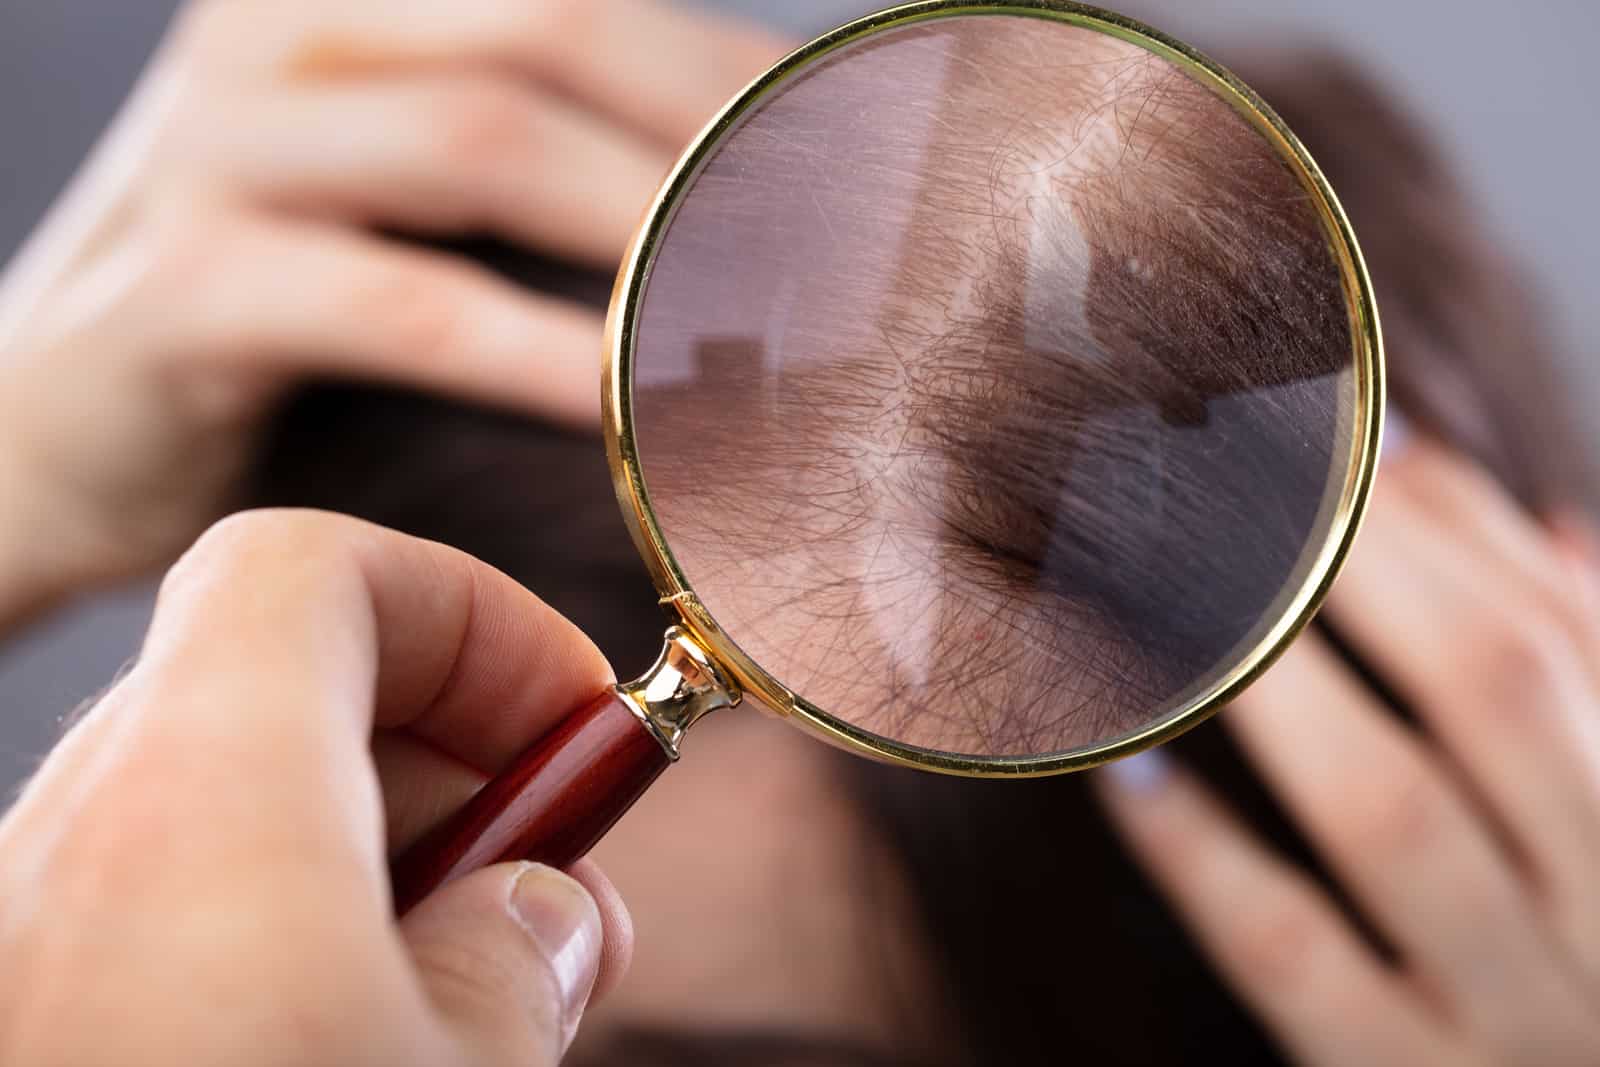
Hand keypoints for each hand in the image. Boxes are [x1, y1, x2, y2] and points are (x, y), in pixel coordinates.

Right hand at [0, 0, 784, 622]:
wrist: (35, 438)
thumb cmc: (259, 333)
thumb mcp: (387, 220)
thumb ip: (522, 183)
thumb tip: (724, 227)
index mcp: (350, 7)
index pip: (582, 0)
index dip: (729, 66)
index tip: (855, 145)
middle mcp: (285, 35)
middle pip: (554, 30)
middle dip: (714, 125)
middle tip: (850, 228)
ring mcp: (223, 144)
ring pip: (481, 137)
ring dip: (645, 223)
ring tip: (771, 300)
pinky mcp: (184, 283)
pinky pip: (399, 298)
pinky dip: (530, 347)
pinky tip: (625, 402)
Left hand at [0, 510, 631, 1065]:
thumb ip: (522, 955)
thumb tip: (543, 914)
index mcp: (198, 798)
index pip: (318, 567)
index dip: (472, 613)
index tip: (577, 722)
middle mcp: (72, 839)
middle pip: (284, 690)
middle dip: (450, 759)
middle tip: (554, 881)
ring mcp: (22, 933)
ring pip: (223, 813)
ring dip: (379, 858)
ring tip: (471, 985)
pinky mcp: (22, 1008)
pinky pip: (160, 913)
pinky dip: (283, 932)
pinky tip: (357, 1030)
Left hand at [1097, 436, 1599, 1063]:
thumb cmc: (1588, 952)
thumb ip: (1588, 678)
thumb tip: (1551, 525)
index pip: (1555, 631)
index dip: (1445, 517)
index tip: (1337, 427)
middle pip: (1491, 688)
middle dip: (1366, 560)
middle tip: (1239, 468)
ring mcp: (1515, 1008)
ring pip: (1392, 812)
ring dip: (1276, 680)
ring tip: (1172, 583)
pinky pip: (1292, 955)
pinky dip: (1204, 855)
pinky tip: (1128, 766)